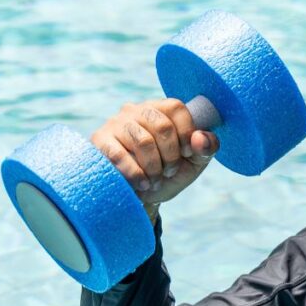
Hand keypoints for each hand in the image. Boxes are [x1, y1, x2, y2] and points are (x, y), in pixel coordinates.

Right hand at [90, 99, 218, 213]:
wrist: (142, 197)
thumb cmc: (169, 174)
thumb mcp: (194, 162)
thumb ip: (206, 148)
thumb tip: (200, 138)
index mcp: (161, 110)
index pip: (176, 107)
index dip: (186, 133)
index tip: (187, 154)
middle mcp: (137, 110)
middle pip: (161, 125)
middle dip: (171, 155)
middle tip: (170, 171)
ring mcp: (116, 123)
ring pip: (143, 141)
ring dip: (154, 167)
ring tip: (155, 180)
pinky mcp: (99, 140)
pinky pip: (119, 154)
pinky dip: (136, 173)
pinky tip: (142, 183)